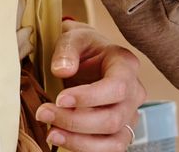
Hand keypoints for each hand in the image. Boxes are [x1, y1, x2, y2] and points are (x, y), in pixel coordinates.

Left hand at [37, 20, 145, 150]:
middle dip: (75, 121)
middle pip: (112, 119)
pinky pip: (108, 150)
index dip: (88, 98)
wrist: (88, 58)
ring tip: (51, 133)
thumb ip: (67, 50)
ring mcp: (129, 115)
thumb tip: (62, 70)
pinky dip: (83, 148)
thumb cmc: (83, 48)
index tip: (60, 99)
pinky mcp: (120, 132)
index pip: (117, 87)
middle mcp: (134, 92)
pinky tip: (61, 139)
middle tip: (43, 113)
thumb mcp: (73, 38)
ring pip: (113, 142)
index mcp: (126, 65)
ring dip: (79, 141)